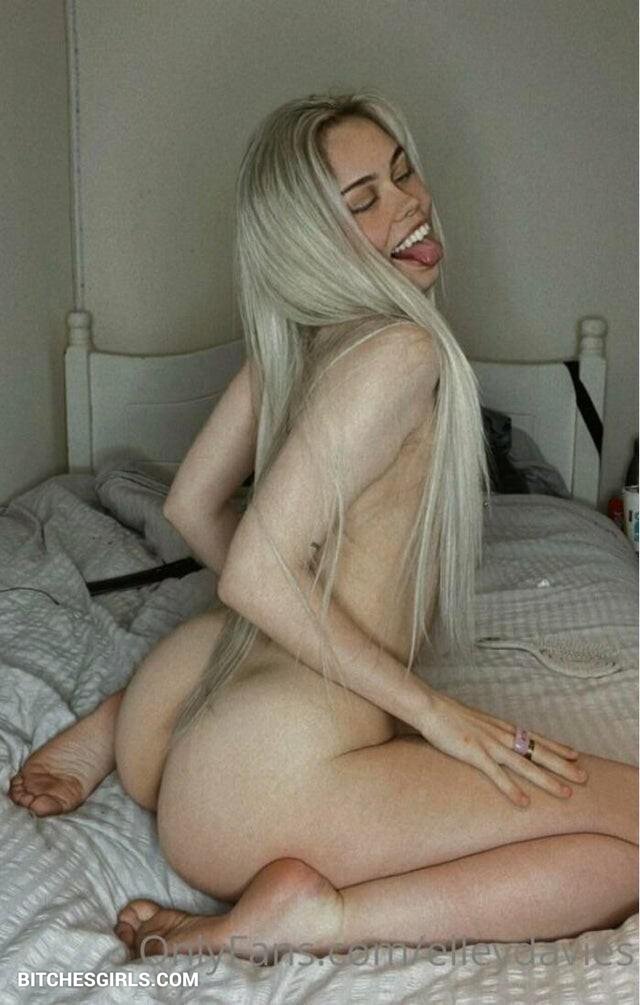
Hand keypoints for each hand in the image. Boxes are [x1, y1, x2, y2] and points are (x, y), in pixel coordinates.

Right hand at [417, 691, 587, 805]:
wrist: (430, 707)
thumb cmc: (448, 714)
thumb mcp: (475, 720)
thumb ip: (488, 729)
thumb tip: (496, 737)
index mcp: (502, 726)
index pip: (536, 737)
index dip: (557, 746)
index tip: (575, 754)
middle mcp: (501, 735)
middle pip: (538, 751)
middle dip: (563, 765)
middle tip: (584, 777)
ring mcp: (489, 744)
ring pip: (525, 765)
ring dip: (547, 780)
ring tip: (566, 793)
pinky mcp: (474, 754)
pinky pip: (497, 775)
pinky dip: (512, 789)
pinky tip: (524, 802)